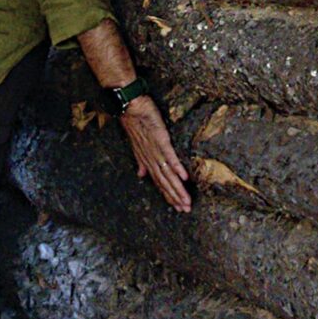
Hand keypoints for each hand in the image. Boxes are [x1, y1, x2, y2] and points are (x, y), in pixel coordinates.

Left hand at [119, 97, 190, 211]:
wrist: (130, 107)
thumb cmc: (135, 124)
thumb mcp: (136, 146)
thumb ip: (141, 162)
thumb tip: (141, 175)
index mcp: (147, 161)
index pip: (159, 182)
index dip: (168, 195)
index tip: (177, 207)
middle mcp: (151, 159)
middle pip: (164, 182)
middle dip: (175, 197)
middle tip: (186, 210)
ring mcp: (155, 150)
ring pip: (167, 174)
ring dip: (178, 188)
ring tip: (187, 201)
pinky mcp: (160, 140)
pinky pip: (169, 156)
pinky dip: (176, 167)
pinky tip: (184, 178)